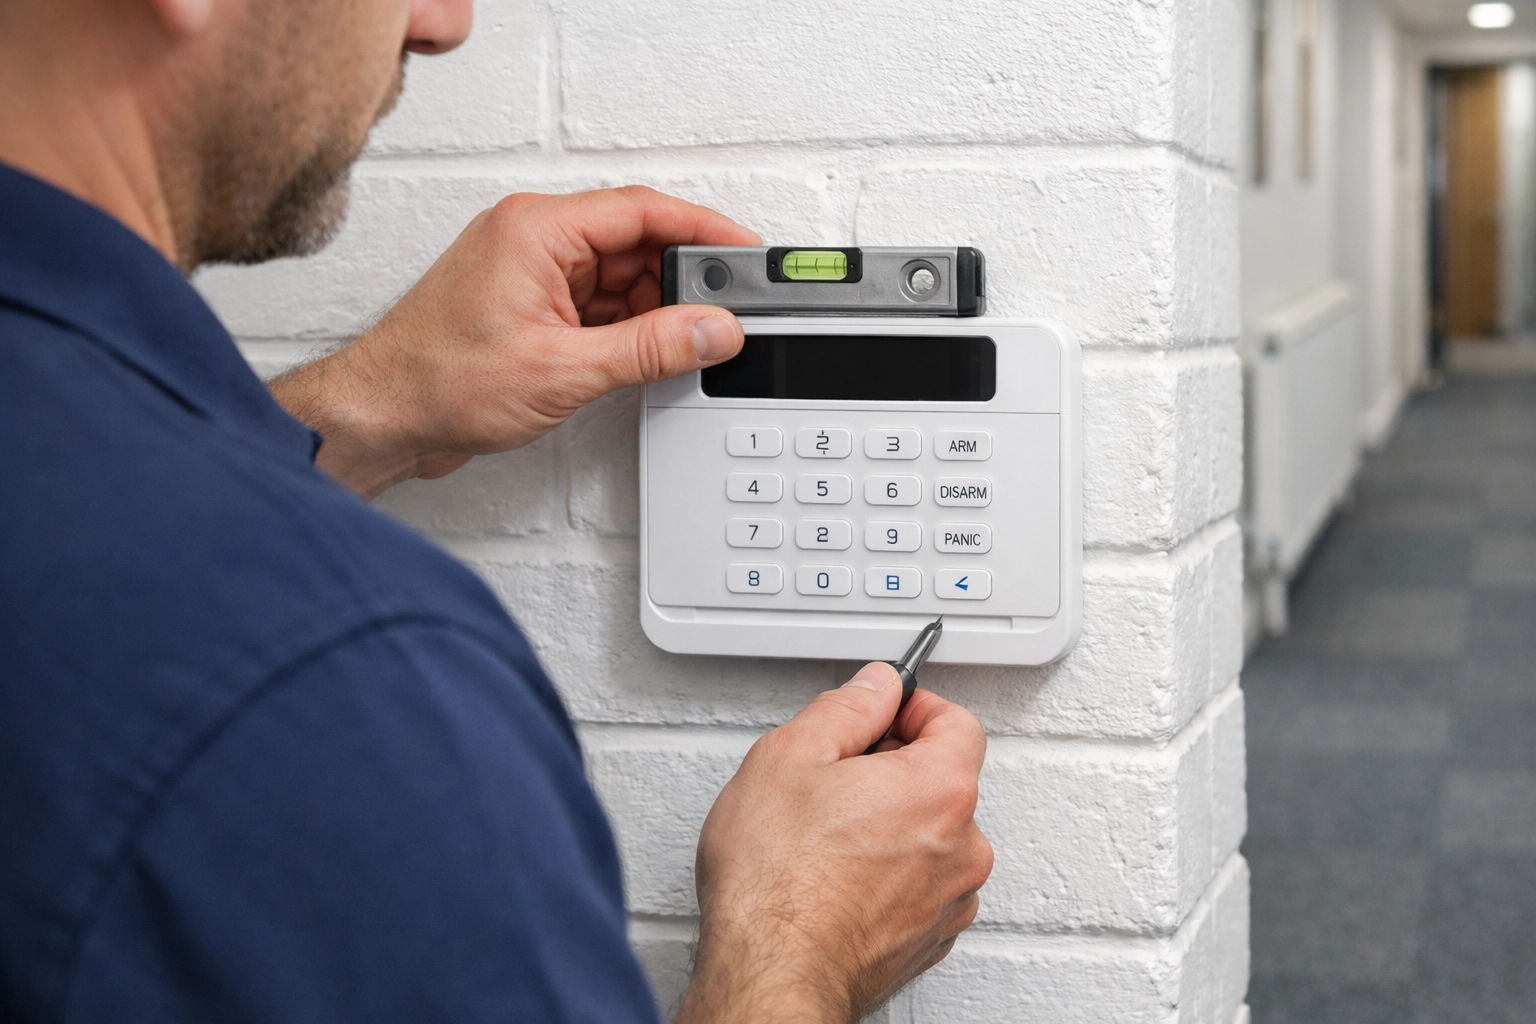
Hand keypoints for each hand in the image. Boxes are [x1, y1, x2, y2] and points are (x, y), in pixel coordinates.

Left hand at [268, 186, 759, 496]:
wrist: (383, 420)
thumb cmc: (438, 382)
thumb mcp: (565, 370)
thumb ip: (651, 349)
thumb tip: (712, 331)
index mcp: (536, 228)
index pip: (642, 211)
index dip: (703, 231)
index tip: (746, 253)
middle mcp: (533, 240)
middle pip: (635, 244)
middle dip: (682, 282)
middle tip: (722, 317)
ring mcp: (531, 274)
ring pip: (619, 279)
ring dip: (653, 312)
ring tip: (680, 348)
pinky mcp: (531, 309)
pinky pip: (598, 306)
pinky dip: (627, 330)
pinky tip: (645, 356)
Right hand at [676, 665, 992, 1023]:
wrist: (772, 972)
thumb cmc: (776, 882)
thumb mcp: (791, 756)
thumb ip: (846, 707)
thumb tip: (875, 686)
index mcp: (940, 790)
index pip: (957, 721)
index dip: (914, 707)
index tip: (882, 712)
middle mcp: (962, 847)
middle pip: (944, 779)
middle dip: (894, 768)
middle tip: (835, 774)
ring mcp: (949, 900)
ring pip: (932, 836)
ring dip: (892, 825)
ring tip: (828, 834)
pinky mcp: (928, 939)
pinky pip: (920, 884)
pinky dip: (889, 873)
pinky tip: (836, 876)